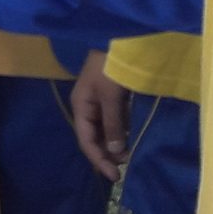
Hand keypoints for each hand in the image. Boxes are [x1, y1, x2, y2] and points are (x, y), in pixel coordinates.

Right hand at [69, 51, 131, 178]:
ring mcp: (100, 101)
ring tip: (130, 155)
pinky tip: (131, 138)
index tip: (115, 176)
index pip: (87, 141)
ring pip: (105, 129)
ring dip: (115, 143)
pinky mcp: (112, 96)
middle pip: (94, 137)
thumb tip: (115, 150)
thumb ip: (113, 123)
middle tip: (125, 167)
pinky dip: (121, 130)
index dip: (99, 159)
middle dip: (108, 153)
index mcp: (81, 106)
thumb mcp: (111, 96)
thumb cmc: (111, 66)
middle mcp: (88, 106)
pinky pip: (114, 119)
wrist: (118, 37)